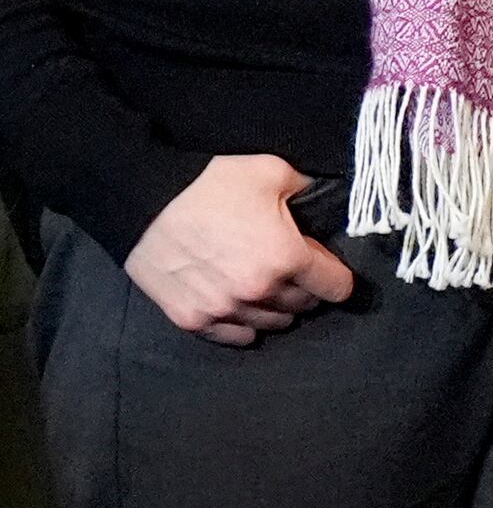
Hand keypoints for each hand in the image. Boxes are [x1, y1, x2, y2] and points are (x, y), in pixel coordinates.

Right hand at [123, 152, 353, 343]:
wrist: (141, 199)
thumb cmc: (209, 183)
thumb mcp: (270, 171)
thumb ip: (307, 190)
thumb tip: (324, 199)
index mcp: (286, 257)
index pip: (336, 287)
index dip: (336, 275)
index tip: (325, 265)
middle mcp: (259, 291)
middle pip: (304, 306)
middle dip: (304, 288)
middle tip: (290, 269)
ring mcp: (224, 309)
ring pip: (272, 323)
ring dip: (275, 307)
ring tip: (263, 285)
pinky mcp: (192, 318)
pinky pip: (235, 336)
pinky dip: (243, 324)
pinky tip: (239, 305)